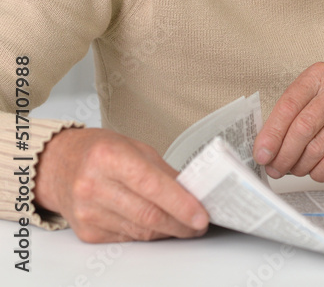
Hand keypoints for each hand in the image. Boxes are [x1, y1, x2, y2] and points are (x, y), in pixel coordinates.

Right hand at [33, 127, 208, 242]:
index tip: (201, 215)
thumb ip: (164, 171)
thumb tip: (193, 193)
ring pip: (141, 231)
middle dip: (181, 224)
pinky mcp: (86, 231)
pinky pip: (128, 238)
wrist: (59, 165)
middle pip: (148, 215)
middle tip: (199, 224)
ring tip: (184, 224)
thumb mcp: (135, 148)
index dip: (181, 204)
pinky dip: (148, 233)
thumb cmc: (100, 152)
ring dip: (168, 231)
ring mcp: (87, 211)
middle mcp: (93, 185)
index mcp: (109, 157)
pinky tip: (157, 225)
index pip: (152, 186)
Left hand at [253, 62, 323, 180]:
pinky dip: (318, 172)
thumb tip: (264, 151)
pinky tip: (314, 171)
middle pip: (303, 127)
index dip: (272, 134)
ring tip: (295, 169)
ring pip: (316, 147)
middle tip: (275, 168)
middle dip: (284, 154)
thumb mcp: (308, 103)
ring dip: (300, 166)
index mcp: (317, 75)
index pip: (288, 105)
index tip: (261, 154)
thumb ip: (286, 121)